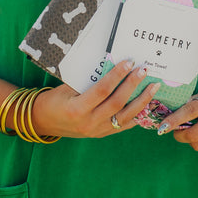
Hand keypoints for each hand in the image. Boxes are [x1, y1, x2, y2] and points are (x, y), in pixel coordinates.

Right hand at [32, 60, 160, 138]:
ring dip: (141, 100)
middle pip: (117, 103)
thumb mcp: (67, 87)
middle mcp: (89, 123)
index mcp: (77, 109)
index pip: (102, 90)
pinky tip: (148, 103)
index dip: (117, 76)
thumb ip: (88, 80)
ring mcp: (97, 131)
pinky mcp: (103, 134)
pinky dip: (138, 114)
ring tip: (153, 87)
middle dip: (133, 85)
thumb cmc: (54, 100)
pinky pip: (124, 125)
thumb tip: (111, 64)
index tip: (129, 62)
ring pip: (125, 116)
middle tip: (144, 70)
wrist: (44, 122)